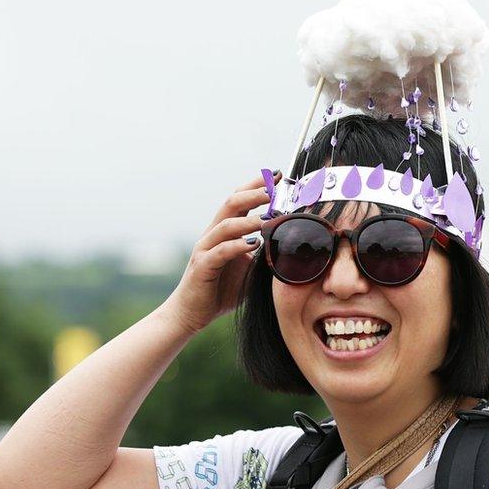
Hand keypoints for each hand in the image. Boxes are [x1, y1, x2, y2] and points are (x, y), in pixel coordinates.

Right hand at [162, 171, 280, 332]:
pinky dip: (237, 246)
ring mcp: (206, 248)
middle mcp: (213, 234)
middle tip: (274, 187)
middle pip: (231, 203)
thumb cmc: (222, 290)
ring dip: (248, 219)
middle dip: (253, 193)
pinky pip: (220, 252)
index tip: (277, 174)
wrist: (192, 313)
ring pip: (226, 225)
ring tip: (268, 217)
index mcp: (225, 231)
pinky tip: (253, 244)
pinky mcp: (202, 267)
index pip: (240, 200)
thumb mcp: (250, 268)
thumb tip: (296, 246)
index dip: (256, 186)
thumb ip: (267, 255)